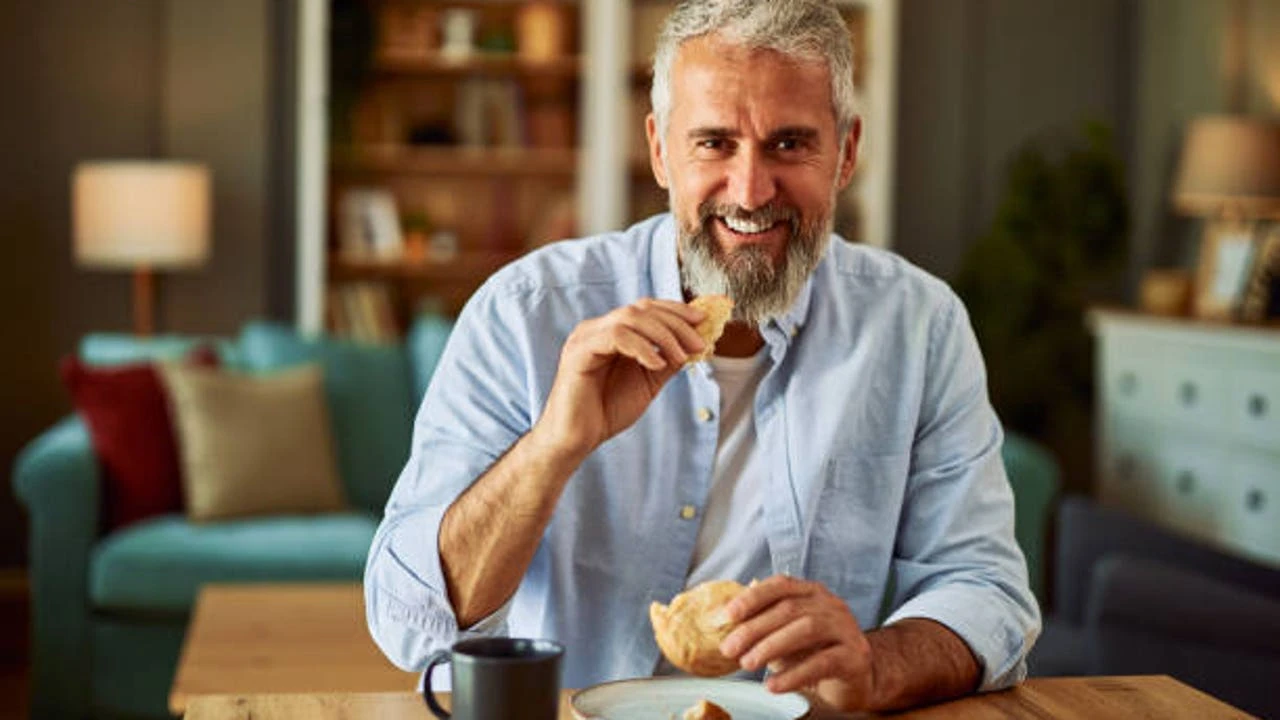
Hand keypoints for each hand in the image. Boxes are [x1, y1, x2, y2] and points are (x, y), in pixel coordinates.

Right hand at [533, 298, 705, 459]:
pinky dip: (642, 348)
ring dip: (663, 334)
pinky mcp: (579, 351)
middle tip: (698, 341)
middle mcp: (596, 329)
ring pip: (630, 317)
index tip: (702, 320)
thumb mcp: (647, 382)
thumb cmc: (606, 412)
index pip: (645, 308)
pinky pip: (616, 337)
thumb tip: (694, 344)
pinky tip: (657, 364)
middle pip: (641, 309)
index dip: (675, 310)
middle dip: (675, 322)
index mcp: (610, 332)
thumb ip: (667, 361)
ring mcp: (586, 337)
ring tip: (681, 356)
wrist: (576, 439)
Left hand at [719, 575, 873, 710]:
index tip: (727, 615)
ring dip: (771, 646)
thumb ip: (763, 623)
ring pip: (806, 629)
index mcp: (812, 592)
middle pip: (789, 608)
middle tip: (729, 648)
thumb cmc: (815, 652)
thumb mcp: (786, 634)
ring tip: (747, 663)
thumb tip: (723, 620)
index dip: (752, 598)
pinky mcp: (855, 656)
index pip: (780, 585)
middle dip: (754, 628)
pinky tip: (773, 685)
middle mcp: (831, 604)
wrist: (858, 677)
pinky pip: (822, 662)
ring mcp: (846, 628)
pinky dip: (794, 674)